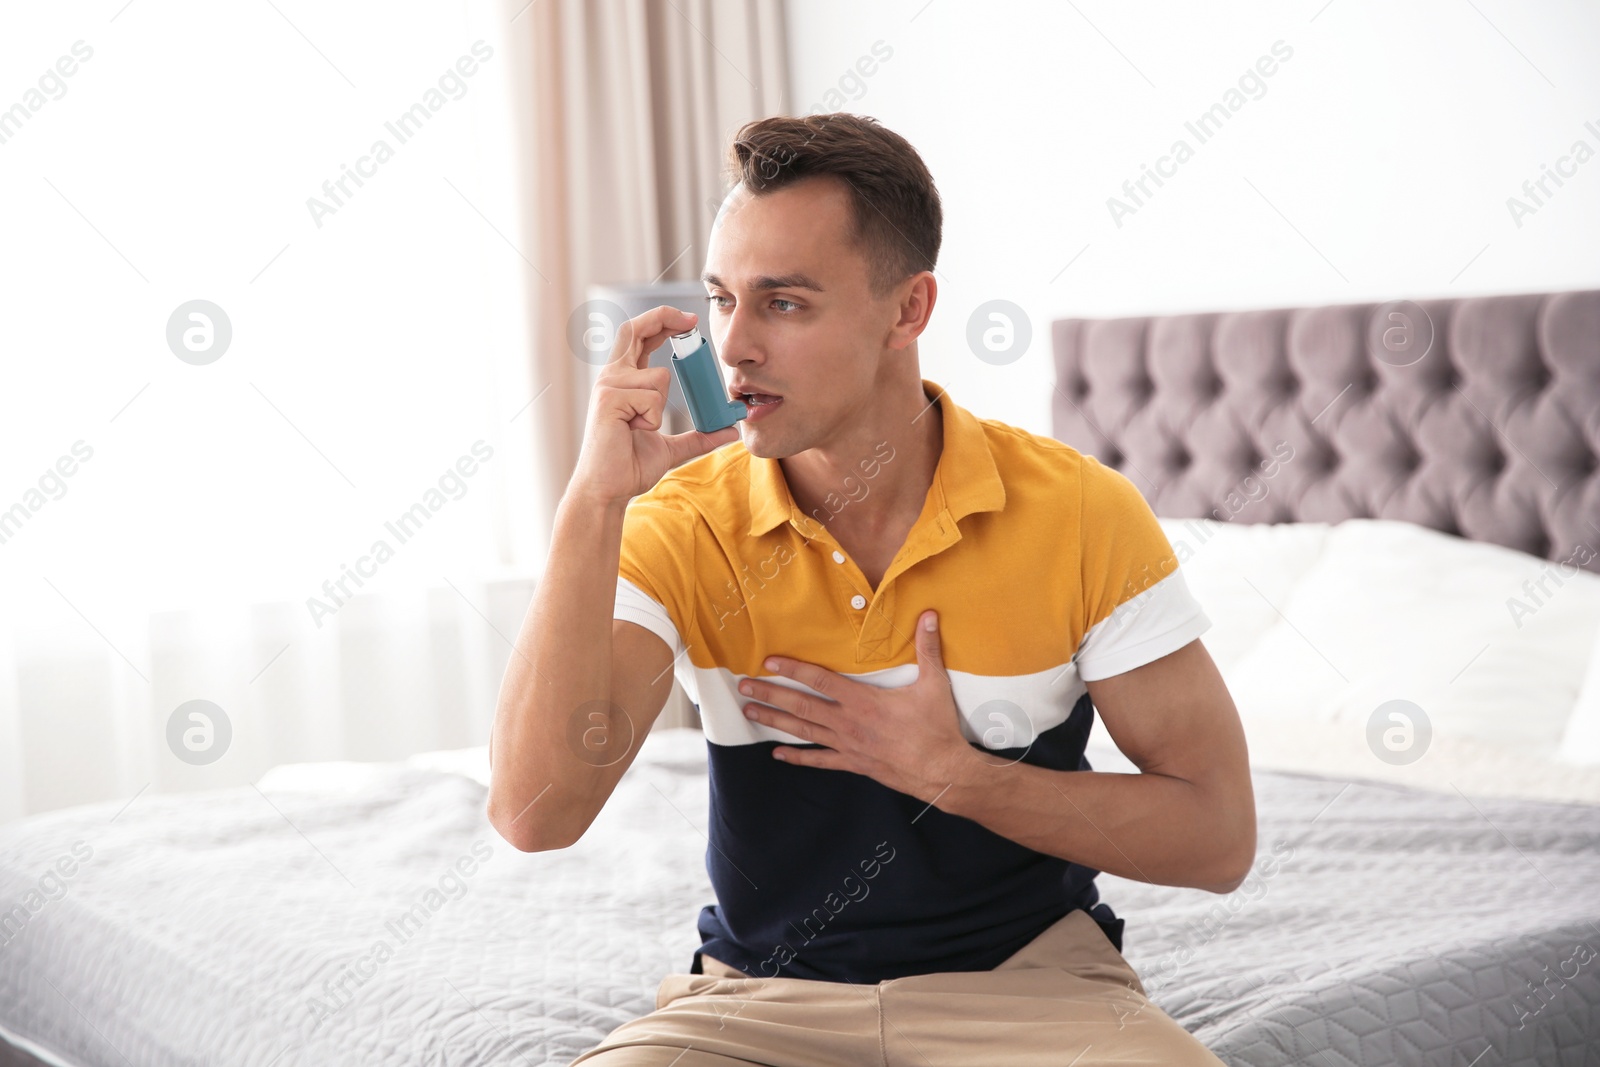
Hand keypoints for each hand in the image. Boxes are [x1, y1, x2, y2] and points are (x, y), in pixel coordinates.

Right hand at [569, 305, 740, 506]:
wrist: (609, 489)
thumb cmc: (629, 466)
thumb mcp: (672, 448)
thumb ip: (698, 436)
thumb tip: (729, 430)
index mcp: (623, 381)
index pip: (640, 337)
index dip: (662, 321)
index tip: (690, 321)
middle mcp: (612, 377)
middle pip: (636, 330)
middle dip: (664, 317)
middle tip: (693, 321)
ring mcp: (608, 386)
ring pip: (660, 378)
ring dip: (661, 408)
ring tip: (639, 428)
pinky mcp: (609, 399)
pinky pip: (652, 399)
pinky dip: (652, 420)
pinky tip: (632, 431)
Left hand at [736, 610, 975, 804]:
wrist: (942, 771)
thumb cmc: (937, 728)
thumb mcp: (934, 684)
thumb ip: (927, 648)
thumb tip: (928, 614)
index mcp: (863, 700)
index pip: (819, 680)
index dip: (793, 669)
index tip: (769, 662)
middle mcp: (848, 722)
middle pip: (800, 705)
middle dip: (770, 694)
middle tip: (743, 686)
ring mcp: (847, 745)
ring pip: (803, 731)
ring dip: (774, 721)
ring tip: (749, 712)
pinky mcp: (853, 763)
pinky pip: (820, 760)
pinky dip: (798, 757)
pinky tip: (778, 754)